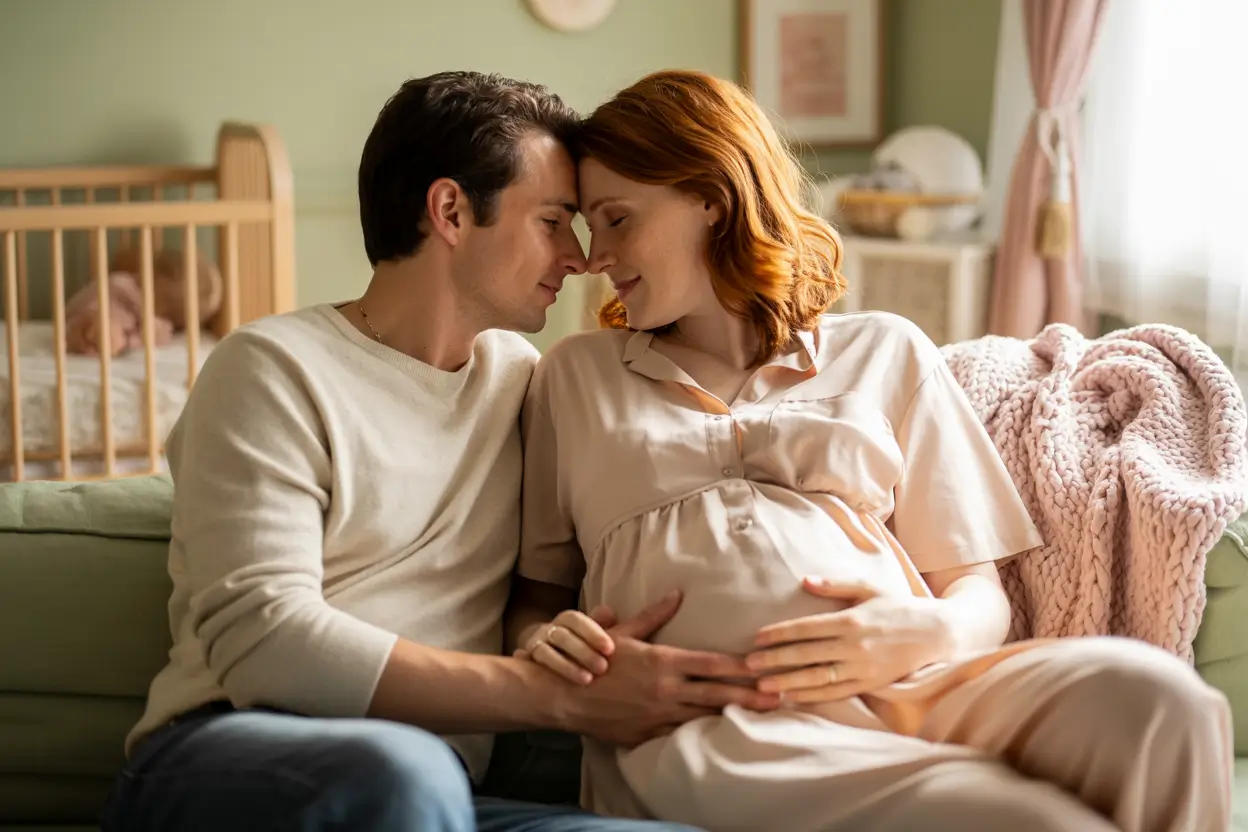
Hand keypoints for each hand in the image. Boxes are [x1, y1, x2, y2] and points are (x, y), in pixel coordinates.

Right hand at [514, 605, 617, 684]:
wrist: (549, 652)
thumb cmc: (580, 644)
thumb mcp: (592, 633)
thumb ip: (602, 623)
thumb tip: (610, 613)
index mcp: (566, 620)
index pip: (577, 621)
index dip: (593, 633)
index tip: (610, 649)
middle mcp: (549, 630)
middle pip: (563, 636)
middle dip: (583, 652)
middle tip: (602, 668)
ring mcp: (536, 645)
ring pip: (546, 653)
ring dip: (566, 666)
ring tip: (587, 680)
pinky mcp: (527, 662)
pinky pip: (528, 664)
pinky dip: (535, 667)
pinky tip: (555, 681)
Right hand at [560, 590, 781, 747]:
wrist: (565, 696)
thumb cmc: (595, 659)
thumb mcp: (623, 633)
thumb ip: (653, 615)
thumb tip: (675, 594)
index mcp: (663, 661)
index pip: (712, 663)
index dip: (741, 666)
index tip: (765, 666)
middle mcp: (666, 689)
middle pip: (717, 693)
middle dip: (751, 695)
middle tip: (780, 695)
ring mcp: (658, 715)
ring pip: (705, 717)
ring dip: (734, 715)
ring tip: (762, 716)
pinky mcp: (648, 734)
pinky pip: (681, 734)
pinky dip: (702, 733)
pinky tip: (722, 735)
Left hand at [744, 577, 953, 703]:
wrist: (935, 633)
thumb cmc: (898, 607)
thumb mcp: (868, 588)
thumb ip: (835, 585)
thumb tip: (804, 581)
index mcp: (850, 620)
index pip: (807, 628)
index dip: (780, 633)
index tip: (757, 638)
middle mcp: (854, 646)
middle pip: (807, 654)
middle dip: (775, 659)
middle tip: (748, 664)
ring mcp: (861, 668)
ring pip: (818, 678)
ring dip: (788, 682)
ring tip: (763, 685)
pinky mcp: (869, 684)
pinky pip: (836, 693)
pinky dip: (812, 697)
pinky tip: (791, 698)